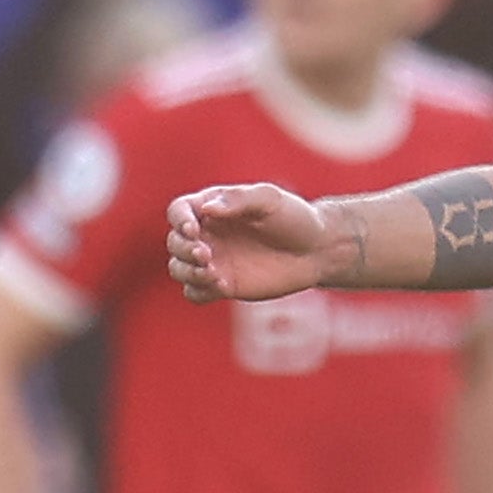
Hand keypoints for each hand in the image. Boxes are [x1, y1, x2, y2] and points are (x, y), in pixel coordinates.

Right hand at [167, 183, 344, 302]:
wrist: (316, 250)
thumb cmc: (293, 217)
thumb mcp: (269, 200)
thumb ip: (239, 200)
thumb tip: (207, 209)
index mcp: (212, 208)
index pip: (178, 211)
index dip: (179, 220)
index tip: (194, 229)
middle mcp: (207, 234)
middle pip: (175, 243)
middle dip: (184, 249)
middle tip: (207, 255)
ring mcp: (213, 261)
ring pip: (179, 269)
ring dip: (187, 272)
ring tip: (213, 273)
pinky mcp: (223, 285)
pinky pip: (195, 292)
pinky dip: (199, 290)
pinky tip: (222, 286)